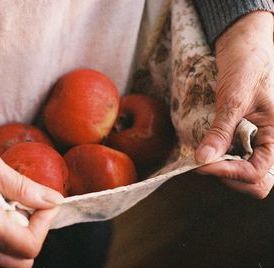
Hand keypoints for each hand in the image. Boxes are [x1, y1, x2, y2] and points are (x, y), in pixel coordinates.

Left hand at [195, 11, 273, 198]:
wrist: (245, 48)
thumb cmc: (248, 67)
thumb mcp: (234, 99)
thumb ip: (221, 131)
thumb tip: (203, 159)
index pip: (259, 171)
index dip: (230, 172)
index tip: (203, 165)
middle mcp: (273, 141)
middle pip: (257, 180)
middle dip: (229, 176)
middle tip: (204, 164)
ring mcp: (261, 140)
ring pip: (246, 171)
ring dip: (225, 169)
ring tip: (205, 157)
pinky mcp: (248, 135)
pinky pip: (238, 156)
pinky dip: (223, 158)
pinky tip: (209, 149)